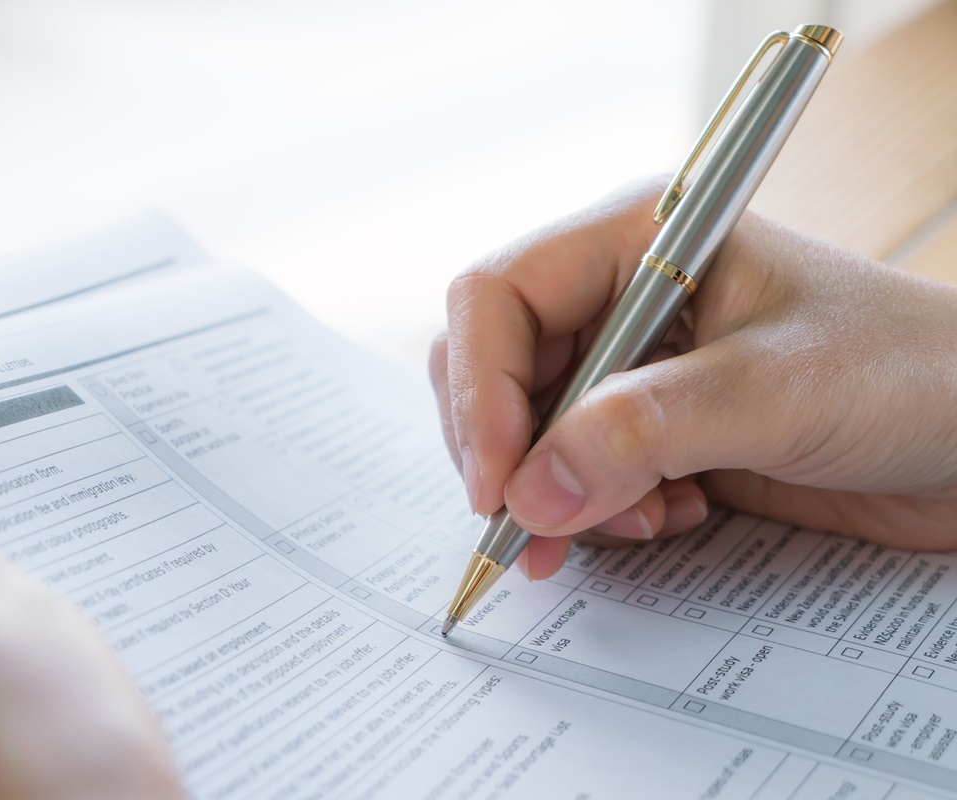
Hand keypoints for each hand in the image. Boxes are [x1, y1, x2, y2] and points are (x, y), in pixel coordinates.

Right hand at [431, 178, 956, 579]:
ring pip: (531, 433)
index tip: (500, 483)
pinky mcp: (653, 430)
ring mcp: (635, 367)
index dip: (482, 390)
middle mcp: (622, 297)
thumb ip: (646, 431)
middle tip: (537, 528)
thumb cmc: (912, 372)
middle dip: (511, 454)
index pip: (498, 298)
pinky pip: (575, 473)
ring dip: (559, 494)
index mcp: (640, 238)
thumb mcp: (776, 390)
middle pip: (497, 369)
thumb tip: (530, 490)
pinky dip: (599, 512)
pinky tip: (668, 518)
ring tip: (632, 523)